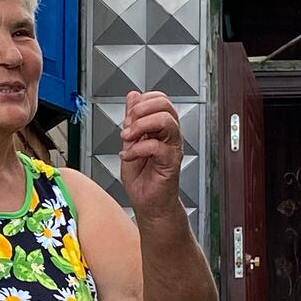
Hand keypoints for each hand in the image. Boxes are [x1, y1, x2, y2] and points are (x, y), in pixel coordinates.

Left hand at [119, 91, 183, 220]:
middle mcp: (170, 136)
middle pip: (165, 104)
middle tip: (127, 126)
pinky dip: (137, 149)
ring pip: (166, 120)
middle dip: (140, 111)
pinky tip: (129, 157)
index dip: (142, 102)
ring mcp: (172, 148)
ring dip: (140, 126)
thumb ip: (132, 120)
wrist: (148, 204)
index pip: (160, 99)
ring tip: (128, 139)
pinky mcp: (171, 163)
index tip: (128, 118)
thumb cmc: (142, 179)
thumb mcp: (130, 142)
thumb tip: (133, 96)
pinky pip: (157, 146)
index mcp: (162, 128)